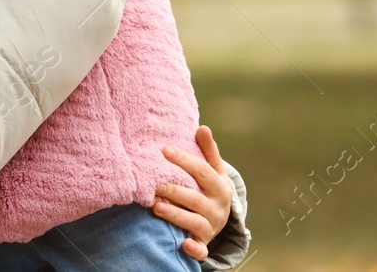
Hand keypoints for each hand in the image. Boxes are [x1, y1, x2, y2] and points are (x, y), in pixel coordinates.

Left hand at [151, 125, 233, 260]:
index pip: (202, 171)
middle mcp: (217, 207)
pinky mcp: (205, 243)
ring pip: (195, 221)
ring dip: (176, 214)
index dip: (184, 160)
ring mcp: (212, 226)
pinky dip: (194, 248)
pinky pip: (201, 248)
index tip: (164, 150)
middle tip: (154, 184)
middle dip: (174, 190)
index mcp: (220, 186)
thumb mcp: (214, 170)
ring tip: (156, 206)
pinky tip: (183, 243)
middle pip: (195, 198)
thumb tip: (202, 127)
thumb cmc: (210, 188)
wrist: (222, 218)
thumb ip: (208, 150)